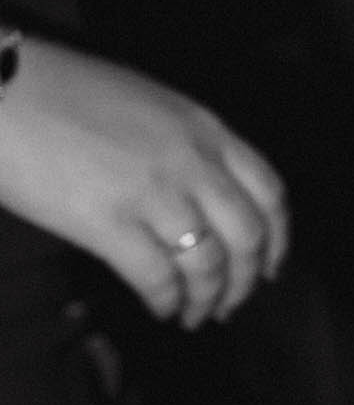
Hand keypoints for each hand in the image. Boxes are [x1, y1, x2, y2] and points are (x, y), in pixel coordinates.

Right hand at [0, 41, 289, 324]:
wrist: (4, 89)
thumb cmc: (63, 92)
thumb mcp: (147, 105)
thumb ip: (183, 145)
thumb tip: (199, 191)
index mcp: (205, 129)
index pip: (268, 192)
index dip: (276, 239)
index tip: (270, 266)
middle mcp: (191, 162)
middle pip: (247, 237)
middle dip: (245, 280)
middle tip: (231, 304)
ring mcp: (154, 192)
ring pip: (207, 264)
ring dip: (207, 300)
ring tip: (194, 315)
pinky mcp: (109, 222)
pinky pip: (157, 277)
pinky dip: (166, 301)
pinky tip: (160, 308)